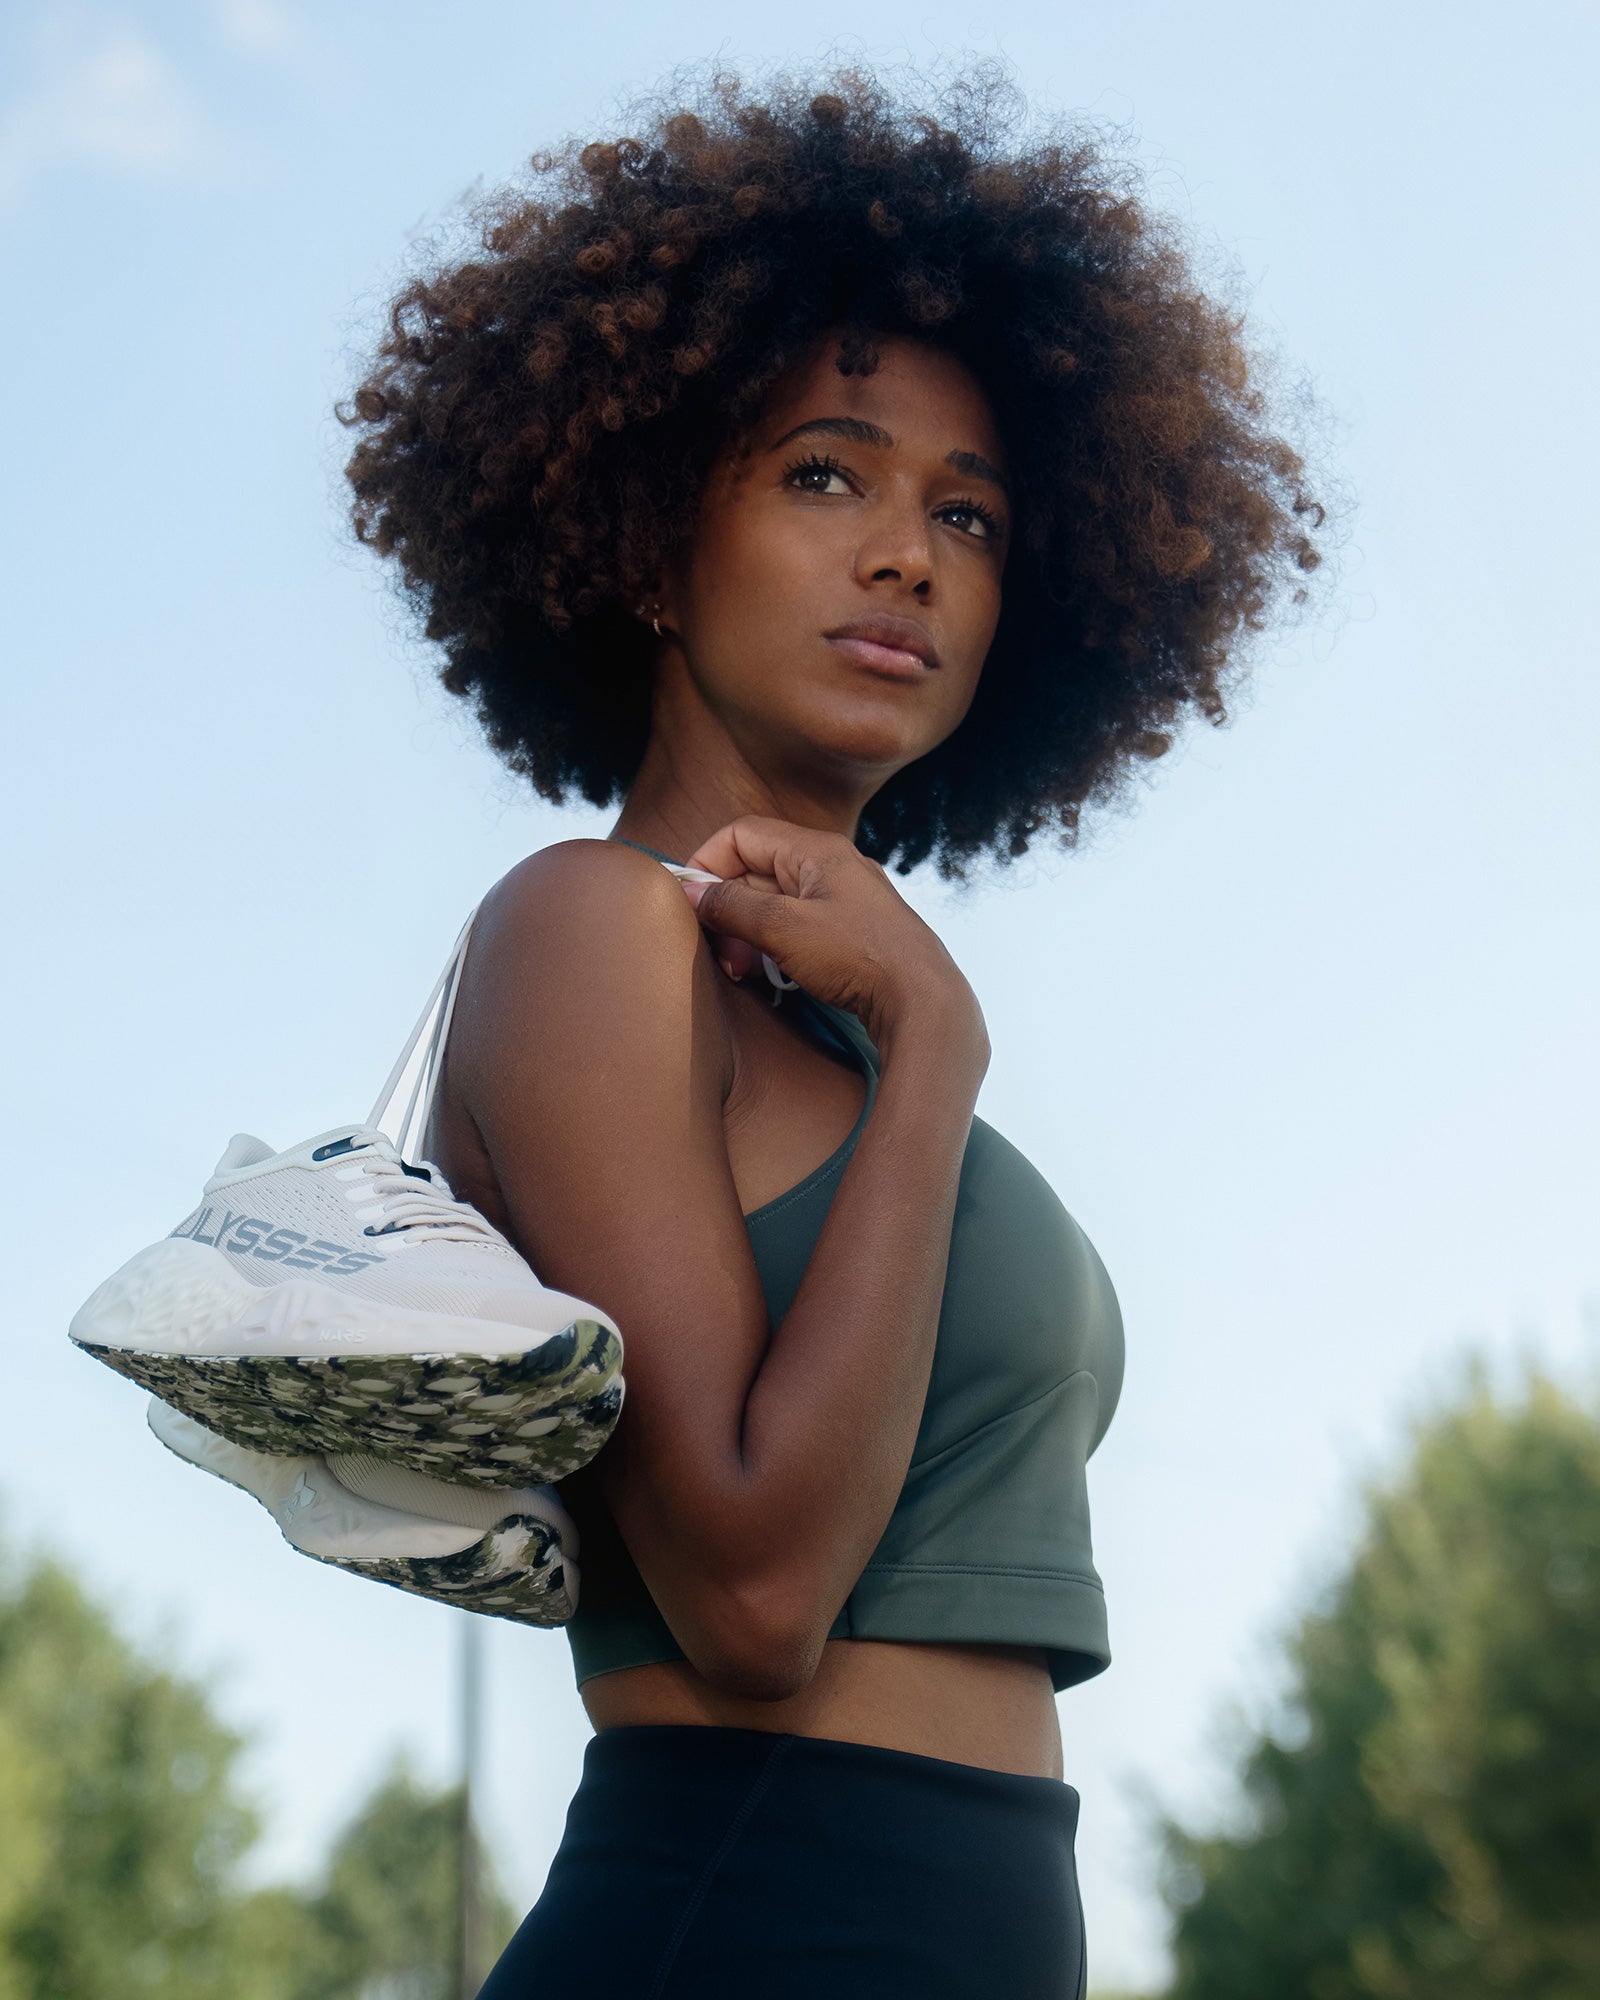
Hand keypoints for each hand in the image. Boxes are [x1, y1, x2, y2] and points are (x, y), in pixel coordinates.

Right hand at [679, 818, 987, 1062]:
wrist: (924, 1001)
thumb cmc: (859, 957)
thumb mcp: (784, 929)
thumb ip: (732, 906)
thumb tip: (690, 890)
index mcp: (816, 850)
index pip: (741, 835)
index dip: (707, 863)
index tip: (690, 903)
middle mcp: (832, 866)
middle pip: (755, 870)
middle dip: (726, 908)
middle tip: (718, 951)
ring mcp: (844, 899)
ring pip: (774, 902)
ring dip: (747, 932)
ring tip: (741, 969)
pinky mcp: (851, 931)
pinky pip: (797, 926)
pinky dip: (773, 945)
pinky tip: (768, 974)